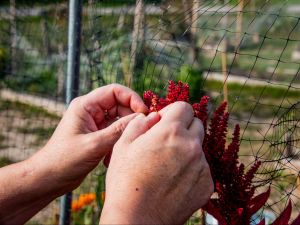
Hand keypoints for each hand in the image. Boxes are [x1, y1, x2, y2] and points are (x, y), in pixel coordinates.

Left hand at [33, 84, 147, 192]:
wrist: (49, 178)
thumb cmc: (65, 159)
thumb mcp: (95, 144)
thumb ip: (119, 130)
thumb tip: (143, 118)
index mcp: (86, 105)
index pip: (115, 91)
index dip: (132, 98)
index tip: (144, 112)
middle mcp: (91, 111)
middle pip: (120, 104)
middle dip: (132, 116)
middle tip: (142, 129)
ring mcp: (95, 123)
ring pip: (119, 119)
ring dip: (125, 131)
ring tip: (126, 145)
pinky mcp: (97, 135)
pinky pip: (115, 132)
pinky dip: (119, 141)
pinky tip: (115, 155)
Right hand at [100, 102, 213, 224]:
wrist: (136, 219)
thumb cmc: (125, 181)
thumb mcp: (123, 145)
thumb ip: (139, 123)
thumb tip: (153, 117)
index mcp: (171, 131)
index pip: (185, 107)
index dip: (173, 111)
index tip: (164, 122)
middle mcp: (191, 146)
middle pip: (196, 124)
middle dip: (183, 128)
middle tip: (166, 142)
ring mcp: (201, 166)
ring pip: (198, 147)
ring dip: (186, 150)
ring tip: (166, 166)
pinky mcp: (207, 185)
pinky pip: (202, 168)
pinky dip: (191, 170)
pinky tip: (174, 181)